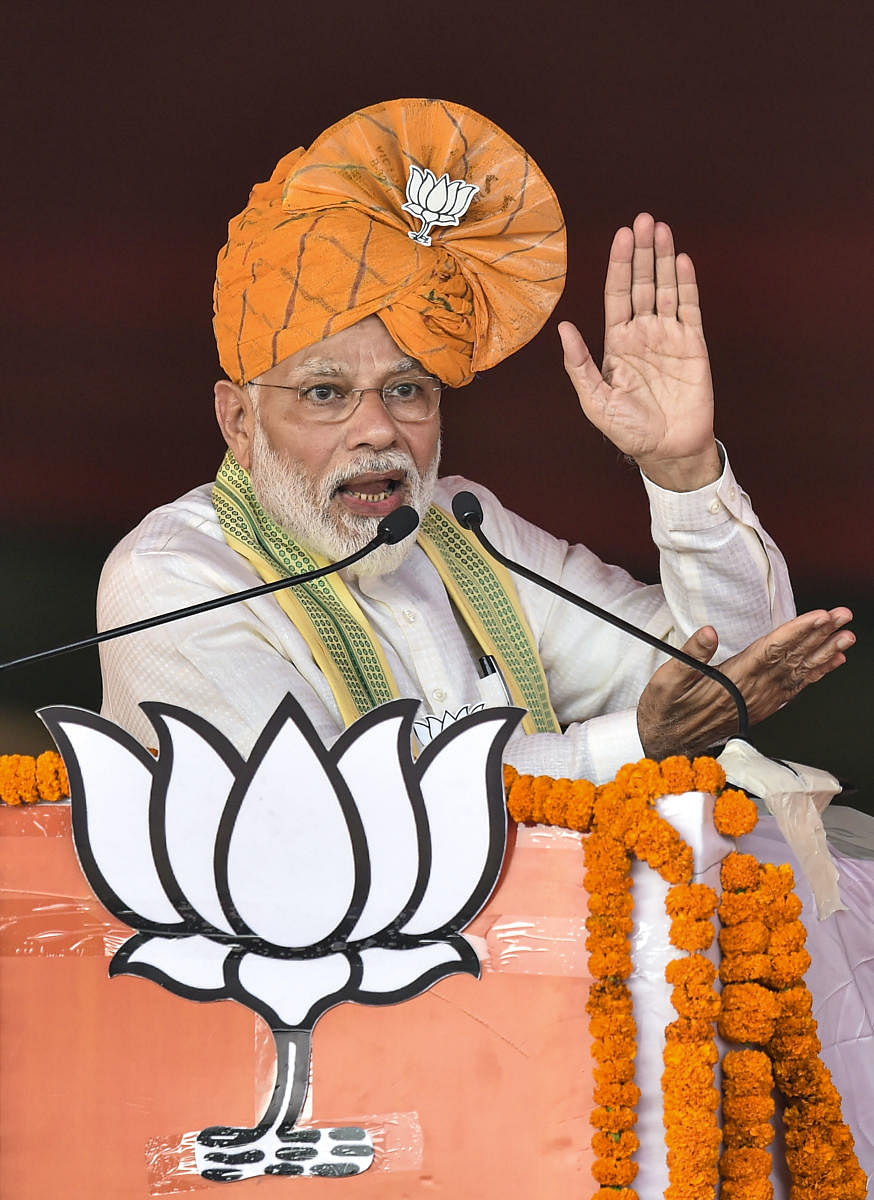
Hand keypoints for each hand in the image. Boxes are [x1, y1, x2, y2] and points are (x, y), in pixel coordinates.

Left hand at [559, 213, 720, 491]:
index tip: (622, 236)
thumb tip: (563, 328)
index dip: (619, 265)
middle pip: (641, 283)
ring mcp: (669, 336)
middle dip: (642, 252)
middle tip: (643, 220)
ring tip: (662, 229)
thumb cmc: (628, 430)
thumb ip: (579, 365)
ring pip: (665, 289)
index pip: (617, 295)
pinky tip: (682, 261)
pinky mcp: (693, 345)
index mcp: (616, 343)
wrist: (667, 450)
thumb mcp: (595, 401)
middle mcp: (642, 333)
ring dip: (664, 259)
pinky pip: (690, 308)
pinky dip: (686, 284)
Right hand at [636, 608, 854, 759]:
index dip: (798, 632)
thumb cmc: (665, 710)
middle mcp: (752, 692)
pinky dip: (814, 676)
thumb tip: (708, 633)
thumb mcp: (666, 680)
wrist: (666, 744)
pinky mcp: (759, 708)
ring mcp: (759, 702)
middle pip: (793, 659)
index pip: (772, 651)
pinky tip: (828, 665)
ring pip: (798, 674)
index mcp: (733, 680)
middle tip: (843, 617)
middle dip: (820, 636)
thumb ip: (690, 655)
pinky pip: (794, 690)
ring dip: (823, 654)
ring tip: (845, 638)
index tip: (819, 617)